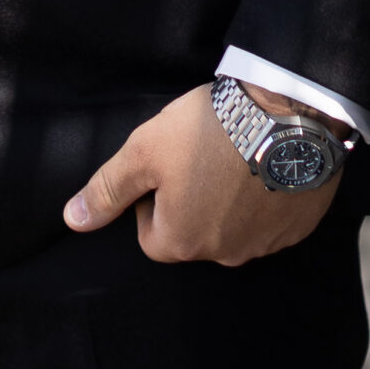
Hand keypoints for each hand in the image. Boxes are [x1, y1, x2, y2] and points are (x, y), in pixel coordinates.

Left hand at [62, 83, 341, 265]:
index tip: (167, 163)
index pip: (151, 233)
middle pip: (193, 232)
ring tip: (234, 156)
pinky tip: (263, 164)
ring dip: (229, 201)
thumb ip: (107, 189)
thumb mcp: (144, 150)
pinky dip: (264, 199)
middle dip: (191, 200)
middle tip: (201, 155)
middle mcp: (225, 255)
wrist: (288, 113)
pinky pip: (270, 222)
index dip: (152, 197)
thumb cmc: (209, 131)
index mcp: (182, 241)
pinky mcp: (297, 229)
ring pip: (233, 228)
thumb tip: (72, 220)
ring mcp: (266, 245)